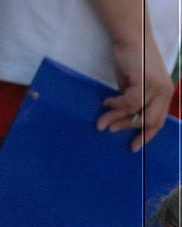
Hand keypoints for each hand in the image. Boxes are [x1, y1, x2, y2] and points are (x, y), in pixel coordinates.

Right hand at [97, 34, 174, 151]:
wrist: (132, 38)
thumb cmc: (131, 61)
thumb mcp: (133, 87)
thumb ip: (132, 103)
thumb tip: (119, 121)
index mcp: (165, 93)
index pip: (158, 121)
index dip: (146, 136)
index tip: (133, 148)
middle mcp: (165, 90)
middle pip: (150, 120)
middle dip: (128, 128)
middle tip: (110, 131)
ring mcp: (157, 85)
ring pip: (136, 112)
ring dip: (116, 118)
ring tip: (101, 121)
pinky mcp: (145, 81)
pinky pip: (128, 102)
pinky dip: (115, 105)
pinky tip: (106, 101)